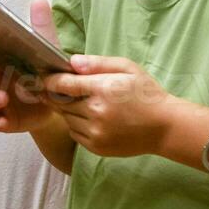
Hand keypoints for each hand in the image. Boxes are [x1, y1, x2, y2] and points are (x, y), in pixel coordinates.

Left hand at [42, 55, 176, 157]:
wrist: (164, 127)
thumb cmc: (146, 93)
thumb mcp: (127, 68)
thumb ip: (98, 63)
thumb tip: (72, 61)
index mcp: (103, 89)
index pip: (63, 84)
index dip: (49, 80)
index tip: (43, 77)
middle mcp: (96, 113)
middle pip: (60, 102)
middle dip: (56, 94)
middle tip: (58, 88)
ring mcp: (96, 132)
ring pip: (66, 118)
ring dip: (68, 110)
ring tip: (84, 103)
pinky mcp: (96, 147)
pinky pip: (75, 133)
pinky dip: (76, 125)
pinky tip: (91, 118)